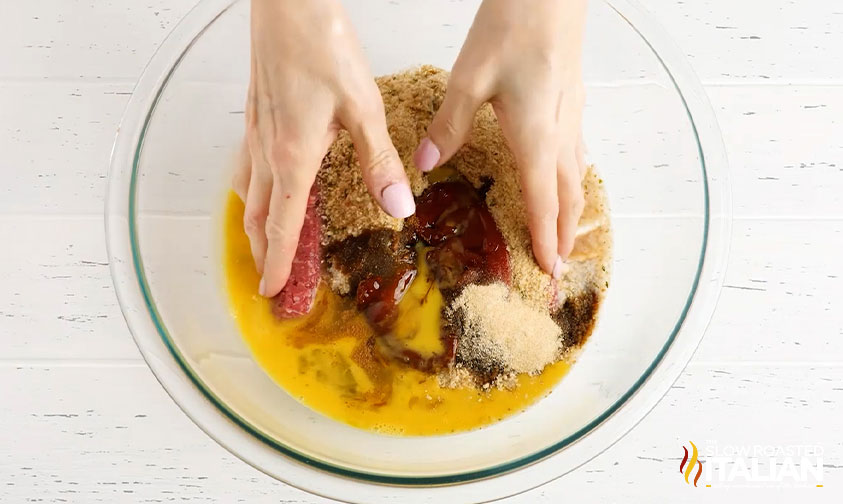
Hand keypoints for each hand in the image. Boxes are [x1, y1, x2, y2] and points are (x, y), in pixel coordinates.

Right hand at [233, 0, 414, 297]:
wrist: (288, 6)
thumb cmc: (322, 48)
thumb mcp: (362, 107)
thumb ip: (378, 162)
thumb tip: (397, 207)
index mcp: (293, 158)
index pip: (282, 227)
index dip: (278, 264)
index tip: (275, 293)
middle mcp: (267, 152)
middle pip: (257, 217)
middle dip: (261, 253)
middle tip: (269, 280)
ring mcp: (256, 134)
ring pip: (247, 194)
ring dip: (253, 226)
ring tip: (263, 245)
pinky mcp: (255, 116)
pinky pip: (247, 168)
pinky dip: (252, 194)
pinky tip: (263, 189)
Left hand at [413, 0, 586, 278]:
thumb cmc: (515, 28)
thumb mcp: (471, 78)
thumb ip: (449, 125)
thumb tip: (427, 164)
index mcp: (535, 138)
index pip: (542, 204)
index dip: (544, 241)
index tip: (548, 273)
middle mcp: (560, 136)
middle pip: (567, 200)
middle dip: (564, 238)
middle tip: (560, 270)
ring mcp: (572, 119)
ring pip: (576, 179)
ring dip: (572, 214)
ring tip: (566, 237)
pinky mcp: (573, 103)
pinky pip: (577, 156)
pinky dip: (572, 183)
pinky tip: (564, 180)